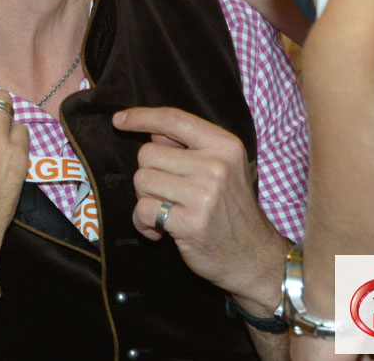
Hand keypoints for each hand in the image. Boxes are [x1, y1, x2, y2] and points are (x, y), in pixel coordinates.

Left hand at [113, 106, 288, 314]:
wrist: (254, 256)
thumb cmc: (232, 209)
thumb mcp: (224, 168)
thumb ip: (189, 146)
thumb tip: (153, 132)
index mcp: (225, 145)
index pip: (173, 119)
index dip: (141, 117)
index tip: (119, 120)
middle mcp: (216, 166)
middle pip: (148, 153)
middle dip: (149, 174)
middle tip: (168, 194)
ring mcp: (203, 194)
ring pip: (142, 180)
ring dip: (146, 198)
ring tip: (167, 211)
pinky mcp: (190, 223)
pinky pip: (143, 209)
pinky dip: (143, 222)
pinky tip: (160, 230)